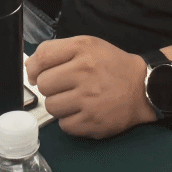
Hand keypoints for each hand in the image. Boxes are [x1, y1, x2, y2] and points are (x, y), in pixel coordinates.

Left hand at [25, 36, 152, 138]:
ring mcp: (89, 99)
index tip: (37, 74)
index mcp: (83, 49)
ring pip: (51, 107)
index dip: (34, 67)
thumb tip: (29, 67)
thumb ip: (58, 51)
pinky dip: (70, 121)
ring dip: (59, 105)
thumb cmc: (111, 65)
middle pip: (43, 84)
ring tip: (75, 100)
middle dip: (50, 87)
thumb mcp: (89, 46)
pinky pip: (64, 125)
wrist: (142, 88)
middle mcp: (85, 72)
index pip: (43, 57)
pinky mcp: (93, 122)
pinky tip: (83, 112)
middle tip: (65, 87)